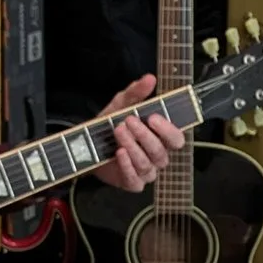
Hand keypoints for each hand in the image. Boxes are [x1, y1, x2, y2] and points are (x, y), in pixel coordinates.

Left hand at [93, 75, 183, 190]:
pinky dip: (127, 166)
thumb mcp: (121, 105)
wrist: (86, 143)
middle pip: (161, 152)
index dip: (168, 130)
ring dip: (133, 147)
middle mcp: (157, 157)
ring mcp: (146, 172)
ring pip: (147, 164)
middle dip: (144, 136)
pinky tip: (119, 153)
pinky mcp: (131, 183)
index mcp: (161, 139)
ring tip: (118, 131)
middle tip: (128, 121)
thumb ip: (136, 93)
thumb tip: (149, 78)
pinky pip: (135, 180)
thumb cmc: (110, 124)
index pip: (177, 139)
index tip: (152, 117)